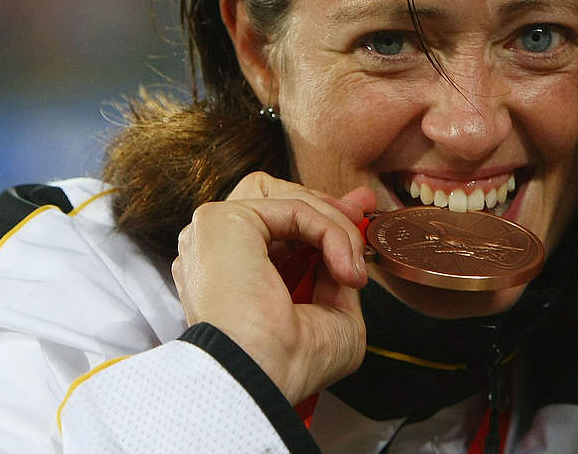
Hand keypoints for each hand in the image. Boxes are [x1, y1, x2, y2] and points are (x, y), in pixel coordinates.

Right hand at [171, 172, 375, 403]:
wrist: (261, 377)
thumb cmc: (289, 364)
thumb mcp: (333, 317)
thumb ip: (337, 278)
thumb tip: (350, 247)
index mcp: (230, 276)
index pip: (277, 228)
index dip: (322, 218)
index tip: (360, 219)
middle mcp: (214, 252)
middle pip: (277, 201)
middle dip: (330, 205)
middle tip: (364, 214)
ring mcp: (213, 233)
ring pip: (288, 199)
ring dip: (333, 223)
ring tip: (353, 262)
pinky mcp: (222, 220)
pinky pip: (295, 208)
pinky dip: (330, 230)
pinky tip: (344, 266)